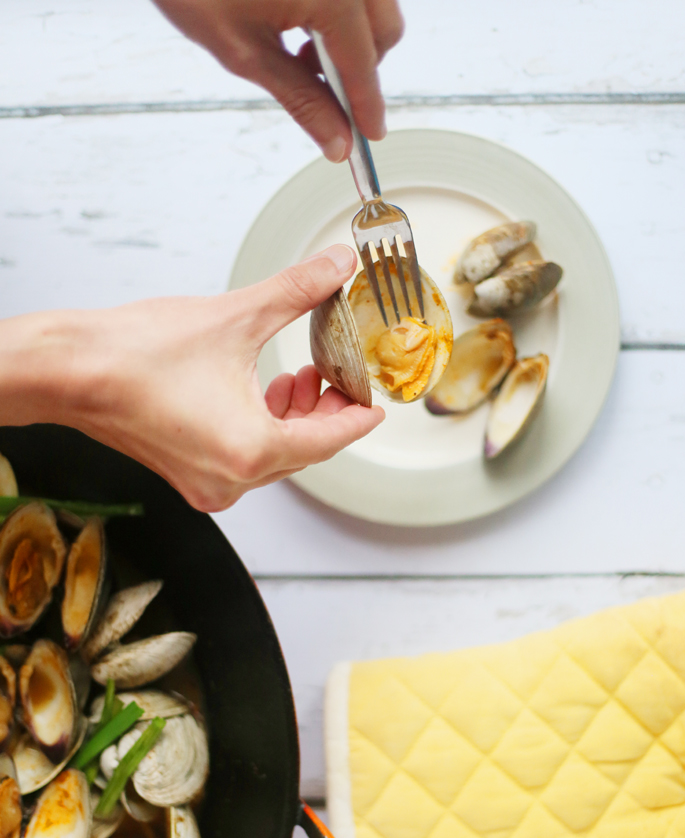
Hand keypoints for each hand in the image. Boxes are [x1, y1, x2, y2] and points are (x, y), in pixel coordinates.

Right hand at [0, 245, 384, 511]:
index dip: (359, 417)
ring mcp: (207, 483)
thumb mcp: (233, 317)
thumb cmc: (135, 355)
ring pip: (275, 457)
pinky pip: (244, 459)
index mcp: (251, 451)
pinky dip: (261, 429)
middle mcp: (231, 480)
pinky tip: (261, 392)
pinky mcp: (188, 474)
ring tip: (298, 376)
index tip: (377, 405)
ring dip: (293, 419)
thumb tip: (336, 268)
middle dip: (326, 412)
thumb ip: (296, 292)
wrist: (69, 371)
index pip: (330, 441)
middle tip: (338, 376)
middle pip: (304, 451)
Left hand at [152, 0, 403, 159]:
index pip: (363, 62)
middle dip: (361, 68)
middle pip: (384, 29)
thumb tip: (336, 138)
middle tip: (325, 93)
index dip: (367, 106)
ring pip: (374, 5)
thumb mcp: (244, 51)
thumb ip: (300, 98)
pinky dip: (339, 9)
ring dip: (351, 37)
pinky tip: (301, 18)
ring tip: (301, 50)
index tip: (368, 134)